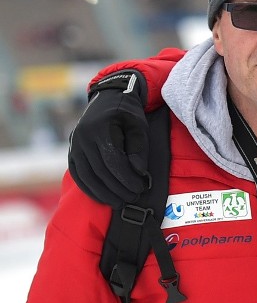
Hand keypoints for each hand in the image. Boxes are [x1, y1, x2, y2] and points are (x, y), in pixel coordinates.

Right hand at [68, 70, 149, 207]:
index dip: (126, 178)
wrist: (107, 99)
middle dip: (118, 188)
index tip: (140, 188)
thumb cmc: (127, 114)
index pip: (113, 160)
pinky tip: (102, 198)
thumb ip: (139, 149)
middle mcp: (83, 137)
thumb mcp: (138, 126)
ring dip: (103, 193)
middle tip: (133, 198)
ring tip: (119, 203)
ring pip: (87, 176)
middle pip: (100, 171)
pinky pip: (78, 174)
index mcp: (100, 128)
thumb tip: (139, 173)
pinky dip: (89, 189)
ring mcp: (74, 145)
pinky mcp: (72, 152)